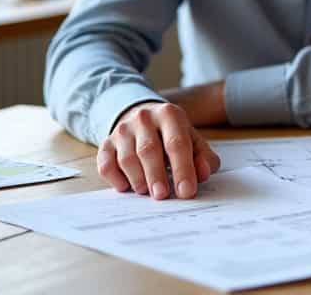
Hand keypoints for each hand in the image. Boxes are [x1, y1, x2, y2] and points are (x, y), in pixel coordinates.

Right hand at [98, 101, 220, 199]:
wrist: (143, 118)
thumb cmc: (173, 135)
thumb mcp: (193, 140)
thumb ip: (204, 157)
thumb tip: (203, 174)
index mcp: (169, 114)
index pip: (176, 143)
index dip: (182, 169)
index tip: (186, 191)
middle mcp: (144, 118)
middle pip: (148, 150)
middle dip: (156, 176)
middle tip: (162, 195)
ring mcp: (122, 130)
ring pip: (127, 158)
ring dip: (137, 179)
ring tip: (147, 192)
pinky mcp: (106, 144)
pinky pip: (106, 164)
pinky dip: (116, 179)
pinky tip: (127, 187)